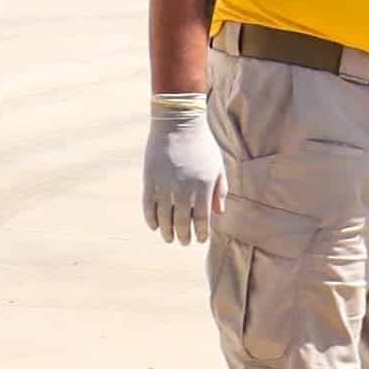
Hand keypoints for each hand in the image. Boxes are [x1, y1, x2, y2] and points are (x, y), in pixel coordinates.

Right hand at [143, 95, 224, 244]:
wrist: (178, 125)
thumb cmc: (202, 146)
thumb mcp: (217, 167)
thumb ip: (219, 191)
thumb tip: (219, 214)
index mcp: (203, 187)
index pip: (203, 218)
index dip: (201, 232)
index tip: (200, 240)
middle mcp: (184, 190)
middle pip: (182, 222)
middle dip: (183, 236)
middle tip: (184, 243)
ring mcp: (165, 186)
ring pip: (164, 218)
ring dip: (166, 232)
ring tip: (170, 239)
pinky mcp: (149, 182)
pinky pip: (148, 207)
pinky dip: (151, 220)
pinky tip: (154, 227)